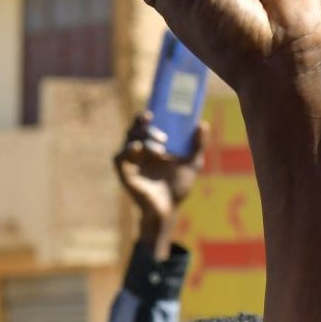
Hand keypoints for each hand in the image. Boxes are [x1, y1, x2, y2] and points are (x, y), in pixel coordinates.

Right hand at [114, 113, 203, 241]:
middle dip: (144, 127)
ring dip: (141, 139)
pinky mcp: (125, 174)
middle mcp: (140, 152)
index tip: (152, 112)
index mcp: (152, 146)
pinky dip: (125, 151)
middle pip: (134, 131)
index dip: (143, 117)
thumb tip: (202, 124)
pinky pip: (118, 158)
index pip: (144, 126)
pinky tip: (137, 150)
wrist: (168, 209)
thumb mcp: (192, 163)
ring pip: (128, 142)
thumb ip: (198, 145)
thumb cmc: (178, 187)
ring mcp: (131, 163)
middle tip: (159, 132)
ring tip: (159, 149)